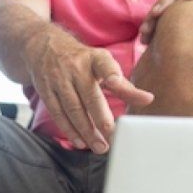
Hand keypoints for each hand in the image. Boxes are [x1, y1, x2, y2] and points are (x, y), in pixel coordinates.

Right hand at [27, 31, 153, 152]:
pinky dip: (69, 130)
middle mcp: (76, 67)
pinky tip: (80, 142)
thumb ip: (124, 84)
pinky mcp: (45, 91)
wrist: (44, 46)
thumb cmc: (82, 60)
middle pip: (89, 96)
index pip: (104, 65)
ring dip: (86, 131)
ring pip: (73, 109)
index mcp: (95, 58)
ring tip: (100, 147)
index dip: (110, 74)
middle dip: (101, 119)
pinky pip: (58, 113)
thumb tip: (148, 100)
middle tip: (113, 138)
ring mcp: (58, 79)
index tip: (115, 83)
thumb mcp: (103, 65)